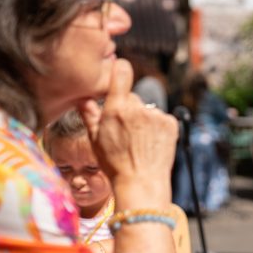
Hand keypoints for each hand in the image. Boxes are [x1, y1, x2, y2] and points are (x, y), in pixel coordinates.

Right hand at [78, 59, 177, 205]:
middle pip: (132, 97)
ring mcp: (156, 116)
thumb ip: (89, 114)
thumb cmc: (114, 164)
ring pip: (146, 109)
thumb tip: (81, 97)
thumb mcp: (95, 140)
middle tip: (124, 130)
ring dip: (143, 119)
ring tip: (138, 141)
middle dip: (127, 108)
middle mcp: (138, 109)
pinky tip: (150, 142)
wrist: (142, 183)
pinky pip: (161, 118)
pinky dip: (157, 126)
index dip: (120, 69)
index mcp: (117, 109)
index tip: (119, 70)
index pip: (122, 72)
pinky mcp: (171, 123)